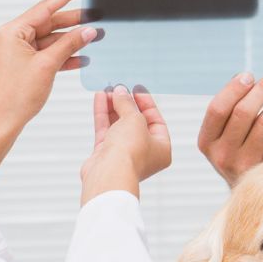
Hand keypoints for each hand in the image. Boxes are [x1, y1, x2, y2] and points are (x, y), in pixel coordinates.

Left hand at [0, 0, 96, 192]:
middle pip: (49, 23)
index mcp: (13, 31)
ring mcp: (19, 52)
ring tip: (94, 38)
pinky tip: (81, 58)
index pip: (44, 8)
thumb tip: (87, 32)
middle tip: (95, 17)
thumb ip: (68, 45)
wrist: (2, 122)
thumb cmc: (15, 96)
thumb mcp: (47, 66)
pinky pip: (48, 55)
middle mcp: (13, 38)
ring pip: (50, 41)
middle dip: (73, 22)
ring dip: (71, 42)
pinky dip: (63, 56)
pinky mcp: (25, 66)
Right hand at [80, 85, 171, 203]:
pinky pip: (106, 130)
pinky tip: (100, 97)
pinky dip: (103, 114)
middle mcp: (144, 153)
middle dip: (127, 103)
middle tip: (119, 87)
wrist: (109, 174)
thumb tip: (120, 91)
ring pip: (119, 125)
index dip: (146, 103)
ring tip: (107, 89)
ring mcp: (124, 154)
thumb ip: (127, 103)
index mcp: (162, 149)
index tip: (136, 88)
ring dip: (113, 106)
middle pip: (136, 122)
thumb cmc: (131, 152)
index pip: (156, 121)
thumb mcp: (135, 119)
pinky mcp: (106, 154)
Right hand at [197, 73, 262, 186]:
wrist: (252, 191)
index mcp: (207, 143)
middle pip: (243, 112)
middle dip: (262, 90)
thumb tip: (245, 79)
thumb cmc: (240, 151)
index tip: (249, 76)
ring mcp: (245, 167)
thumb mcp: (226, 133)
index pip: (217, 109)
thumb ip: (231, 106)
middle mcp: (222, 157)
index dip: (234, 88)